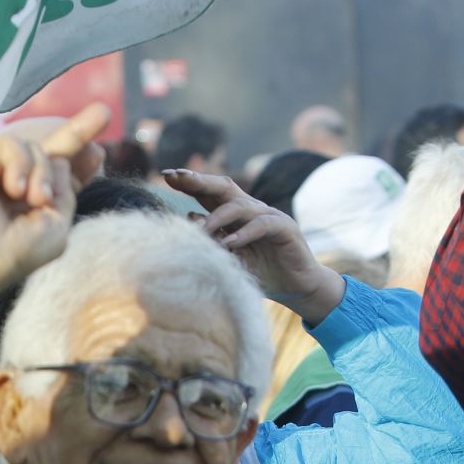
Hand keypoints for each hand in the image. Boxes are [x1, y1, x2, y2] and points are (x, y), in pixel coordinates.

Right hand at [0, 103, 109, 298]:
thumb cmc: (18, 251)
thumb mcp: (57, 225)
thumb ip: (66, 192)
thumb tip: (62, 161)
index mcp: (36, 203)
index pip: (61, 176)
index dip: (81, 164)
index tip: (99, 154)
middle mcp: (18, 183)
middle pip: (52, 149)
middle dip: (80, 130)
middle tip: (105, 112)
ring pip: (38, 149)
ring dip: (43, 174)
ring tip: (34, 200)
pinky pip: (14, 144)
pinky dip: (21, 165)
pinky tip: (14, 190)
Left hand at [163, 169, 345, 324]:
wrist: (297, 287)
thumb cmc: (261, 272)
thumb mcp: (230, 259)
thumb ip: (212, 242)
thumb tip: (187, 223)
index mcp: (235, 215)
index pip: (210, 193)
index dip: (190, 183)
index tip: (167, 176)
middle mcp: (251, 210)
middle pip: (224, 188)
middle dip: (199, 181)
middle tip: (177, 177)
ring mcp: (269, 216)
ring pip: (240, 206)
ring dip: (217, 217)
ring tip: (202, 231)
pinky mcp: (285, 228)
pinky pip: (262, 225)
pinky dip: (244, 233)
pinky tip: (229, 243)